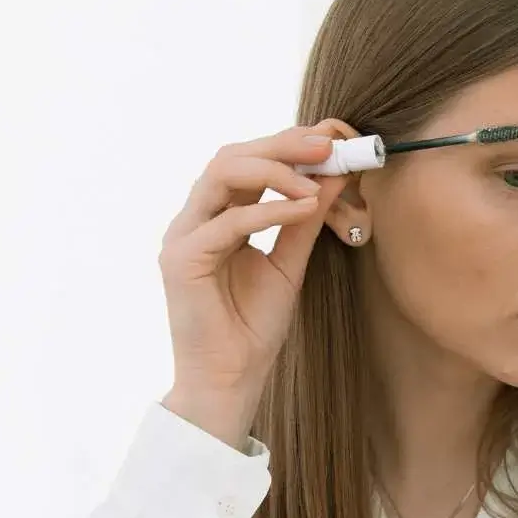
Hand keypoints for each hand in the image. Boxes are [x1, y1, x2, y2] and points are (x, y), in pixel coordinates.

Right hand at [158, 121, 351, 402]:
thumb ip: (306, 219)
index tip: (334, 139)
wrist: (231, 379)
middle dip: (283, 145)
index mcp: (217, 217)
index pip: (248, 163)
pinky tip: (306, 208)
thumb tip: (336, 174)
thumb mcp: (290, 263)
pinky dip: (271, 210)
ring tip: (318, 177)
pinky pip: (229, 221)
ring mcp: (183, 236)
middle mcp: (195, 219)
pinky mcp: (181, 259)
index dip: (288, 145)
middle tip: (329, 144)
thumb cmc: (254, 326)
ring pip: (222, 174)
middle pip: (232, 157)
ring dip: (275, 169)